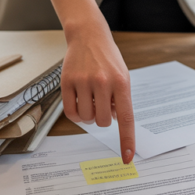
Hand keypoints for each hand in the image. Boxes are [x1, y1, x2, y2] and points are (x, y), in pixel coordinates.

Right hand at [61, 20, 135, 162]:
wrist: (89, 36)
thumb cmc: (108, 59)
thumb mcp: (122, 77)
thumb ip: (120, 100)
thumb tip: (113, 122)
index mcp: (121, 83)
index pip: (126, 118)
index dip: (127, 139)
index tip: (127, 157)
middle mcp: (103, 82)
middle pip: (103, 122)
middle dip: (103, 118)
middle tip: (102, 104)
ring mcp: (84, 82)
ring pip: (87, 119)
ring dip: (89, 116)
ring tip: (91, 100)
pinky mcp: (67, 82)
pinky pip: (70, 113)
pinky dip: (75, 114)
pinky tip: (79, 103)